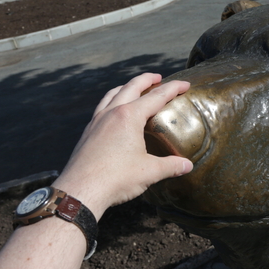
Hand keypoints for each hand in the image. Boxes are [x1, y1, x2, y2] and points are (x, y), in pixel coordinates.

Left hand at [54, 73, 191, 218]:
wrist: (81, 190)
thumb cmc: (116, 178)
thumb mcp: (150, 172)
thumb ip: (171, 166)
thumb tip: (187, 165)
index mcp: (129, 117)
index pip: (156, 97)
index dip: (173, 89)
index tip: (184, 84)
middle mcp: (111, 113)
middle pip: (131, 87)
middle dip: (146, 80)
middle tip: (158, 78)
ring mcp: (96, 121)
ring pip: (112, 94)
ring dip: (126, 87)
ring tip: (134, 88)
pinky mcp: (88, 132)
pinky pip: (101, 108)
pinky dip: (111, 101)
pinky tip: (114, 111)